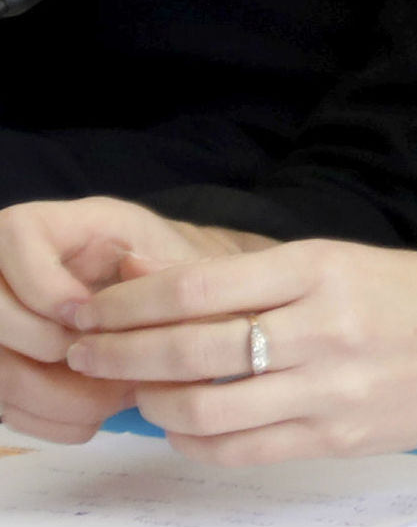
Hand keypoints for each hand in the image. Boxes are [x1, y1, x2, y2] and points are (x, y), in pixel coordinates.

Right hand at [0, 198, 248, 443]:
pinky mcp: (0, 362)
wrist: (154, 301)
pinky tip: (89, 421)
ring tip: (113, 404)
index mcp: (43, 225)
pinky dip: (44, 419)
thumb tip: (134, 269)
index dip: (47, 287)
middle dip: (52, 354)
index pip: (15, 238)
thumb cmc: (163, 271)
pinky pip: (3, 403)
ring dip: (53, 398)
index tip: (89, 318)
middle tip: (110, 369)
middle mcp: (0, 267)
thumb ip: (162, 267)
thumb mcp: (170, 256)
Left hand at [62, 243, 416, 463]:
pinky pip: (239, 450)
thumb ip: (257, 278)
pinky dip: (194, 441)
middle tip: (86, 351)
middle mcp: (324, 328)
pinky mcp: (336, 437)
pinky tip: (184, 425)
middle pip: (188, 349)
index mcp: (322, 269)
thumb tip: (154, 289)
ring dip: (151, 402)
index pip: (197, 287)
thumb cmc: (415, 296)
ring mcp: (331, 389)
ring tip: (137, 391)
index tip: (93, 309)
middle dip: (119, 353)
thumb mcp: (341, 262)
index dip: (129, 303)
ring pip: (203, 408)